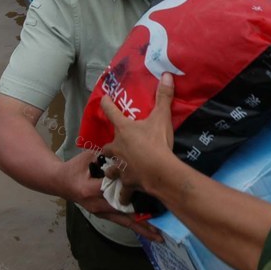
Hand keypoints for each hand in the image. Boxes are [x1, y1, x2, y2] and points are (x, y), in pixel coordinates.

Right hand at [57, 149, 162, 240]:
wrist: (61, 182)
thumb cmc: (75, 168)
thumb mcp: (88, 158)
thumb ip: (105, 157)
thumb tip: (125, 153)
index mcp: (90, 190)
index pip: (115, 193)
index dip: (133, 195)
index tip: (151, 197)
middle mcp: (96, 205)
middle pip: (123, 214)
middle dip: (142, 223)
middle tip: (160, 231)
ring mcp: (99, 212)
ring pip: (123, 221)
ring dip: (140, 229)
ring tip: (157, 236)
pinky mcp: (102, 214)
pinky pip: (120, 220)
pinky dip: (133, 225)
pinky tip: (146, 230)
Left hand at [101, 73, 176, 205]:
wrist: (159, 171)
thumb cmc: (157, 142)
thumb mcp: (162, 117)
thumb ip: (164, 96)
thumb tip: (166, 74)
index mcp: (124, 130)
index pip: (111, 112)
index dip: (107, 104)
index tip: (104, 99)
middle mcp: (117, 147)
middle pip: (107, 147)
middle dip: (109, 148)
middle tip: (114, 148)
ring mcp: (120, 166)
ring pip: (110, 168)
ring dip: (112, 169)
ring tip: (116, 170)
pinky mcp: (127, 182)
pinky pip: (123, 190)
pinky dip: (123, 193)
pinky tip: (124, 196)